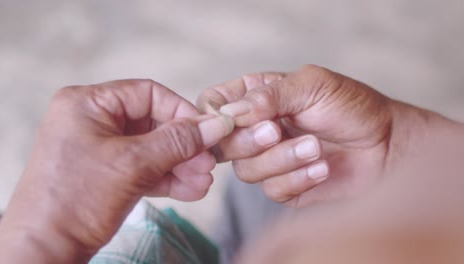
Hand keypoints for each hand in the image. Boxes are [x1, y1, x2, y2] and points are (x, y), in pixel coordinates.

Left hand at [0, 79, 232, 262]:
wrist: (46, 251)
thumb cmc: (75, 201)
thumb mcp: (133, 165)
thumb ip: (178, 142)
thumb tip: (215, 125)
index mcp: (88, 104)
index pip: (147, 94)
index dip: (181, 112)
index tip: (207, 132)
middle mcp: (92, 121)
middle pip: (153, 124)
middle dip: (183, 147)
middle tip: (207, 163)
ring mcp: (99, 148)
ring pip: (151, 148)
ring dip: (180, 166)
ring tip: (202, 183)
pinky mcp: (106, 173)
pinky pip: (143, 168)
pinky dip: (167, 178)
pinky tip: (190, 190)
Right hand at [198, 65, 418, 206]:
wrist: (386, 144)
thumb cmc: (351, 106)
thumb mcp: (313, 85)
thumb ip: (269, 95)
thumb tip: (231, 114)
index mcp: (256, 98)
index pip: (212, 104)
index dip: (212, 115)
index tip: (230, 119)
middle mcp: (256, 130)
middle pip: (222, 143)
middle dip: (249, 140)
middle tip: (277, 130)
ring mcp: (268, 160)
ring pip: (245, 171)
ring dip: (281, 160)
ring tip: (315, 147)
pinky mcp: (285, 187)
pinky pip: (272, 190)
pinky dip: (298, 178)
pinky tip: (322, 167)